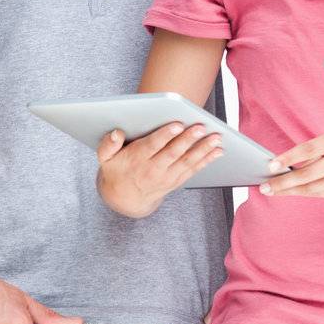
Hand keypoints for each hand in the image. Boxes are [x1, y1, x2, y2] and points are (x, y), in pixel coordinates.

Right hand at [96, 122, 223, 217]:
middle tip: (200, 127)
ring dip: (203, 150)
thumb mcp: (105, 159)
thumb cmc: (116, 170)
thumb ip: (108, 145)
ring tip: (216, 137)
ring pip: (187, 162)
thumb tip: (116, 133)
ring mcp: (167, 177)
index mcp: (137, 160)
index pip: (152, 146)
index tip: (177, 124)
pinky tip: (218, 150)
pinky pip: (193, 170)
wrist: (125, 199)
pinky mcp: (176, 181)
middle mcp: (153, 169)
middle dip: (188, 140)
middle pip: (173, 154)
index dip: (165, 136)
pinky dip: (206, 160)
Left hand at [258, 132, 323, 198]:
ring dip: (288, 191)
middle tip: (263, 187)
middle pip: (306, 175)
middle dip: (282, 183)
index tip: (271, 165)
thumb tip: (285, 165)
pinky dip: (302, 193)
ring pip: (310, 188)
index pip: (308, 150)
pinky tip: (289, 192)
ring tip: (271, 191)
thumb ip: (313, 151)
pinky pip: (318, 194)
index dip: (288, 157)